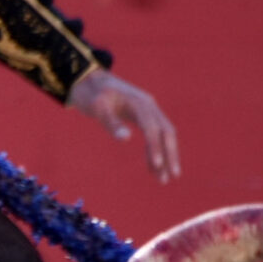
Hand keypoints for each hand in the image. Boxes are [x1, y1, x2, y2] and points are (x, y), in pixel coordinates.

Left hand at [66, 68, 180, 181]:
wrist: (90, 81)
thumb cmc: (91, 95)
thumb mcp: (97, 108)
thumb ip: (111, 123)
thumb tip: (126, 139)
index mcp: (138, 103)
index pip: (152, 128)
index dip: (155, 147)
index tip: (157, 165)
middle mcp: (149, 106)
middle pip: (166, 132)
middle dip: (171, 154)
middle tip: (173, 176)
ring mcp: (149, 110)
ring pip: (164, 135)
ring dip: (165, 156)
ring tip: (163, 180)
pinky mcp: (144, 116)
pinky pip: (155, 135)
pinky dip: (155, 151)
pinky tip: (153, 168)